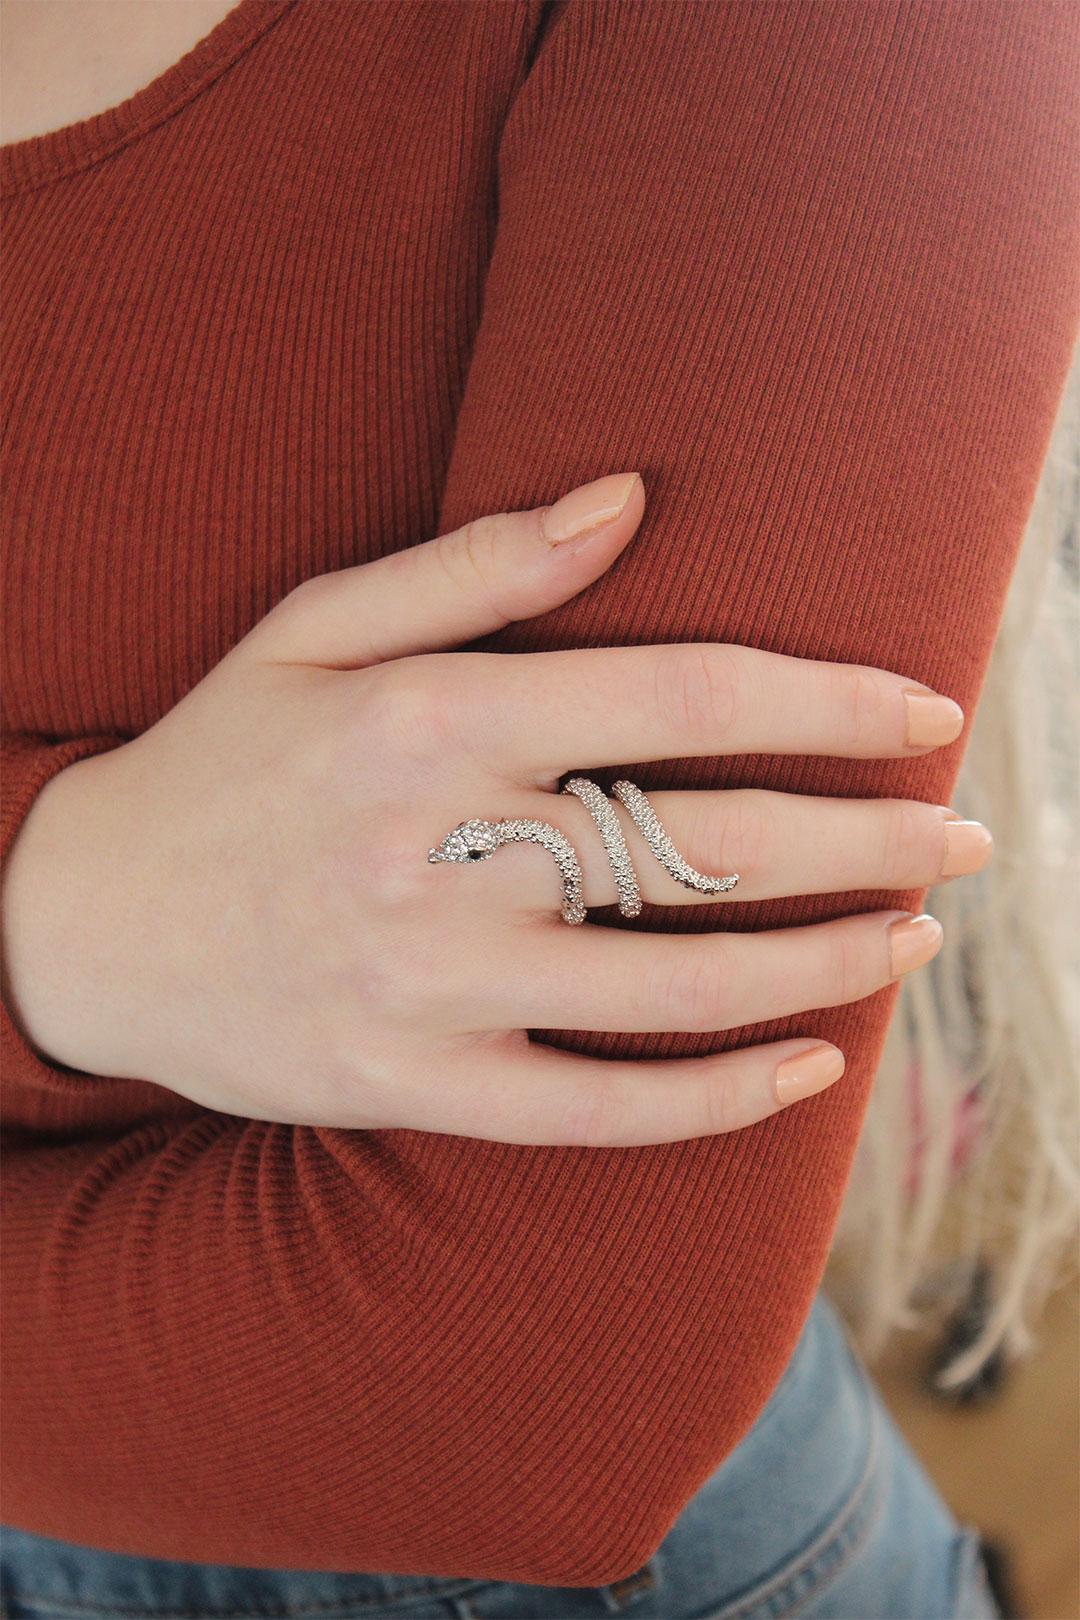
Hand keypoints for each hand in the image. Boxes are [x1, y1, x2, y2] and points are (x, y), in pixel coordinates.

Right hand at [1, 473, 990, 1143]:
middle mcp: (445, 850)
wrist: (83, 926)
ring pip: (682, 988)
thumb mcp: (316, 624)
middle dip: (872, 841)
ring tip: (914, 938)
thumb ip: (478, 565)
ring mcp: (432, 984)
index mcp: (433, 717)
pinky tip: (809, 1065)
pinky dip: (719, 1097)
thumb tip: (630, 500)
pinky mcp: (415, 1088)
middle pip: (712, 845)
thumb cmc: (218, 760)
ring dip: (827, 964)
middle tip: (968, 841)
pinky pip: (600, 1109)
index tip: (927, 711)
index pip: (686, 694)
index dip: (833, 700)